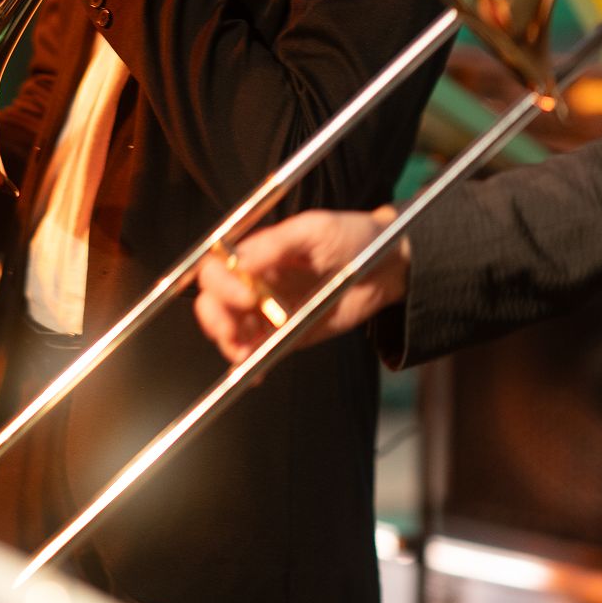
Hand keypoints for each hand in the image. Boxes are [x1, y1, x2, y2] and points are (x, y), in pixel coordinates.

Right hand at [193, 208, 407, 364]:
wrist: (388, 266)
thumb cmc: (352, 236)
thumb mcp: (315, 230)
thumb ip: (276, 244)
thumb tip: (238, 261)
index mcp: (256, 254)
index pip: (216, 268)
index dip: (221, 284)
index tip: (248, 296)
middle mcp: (254, 282)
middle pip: (213, 302)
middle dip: (216, 317)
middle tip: (236, 329)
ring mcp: (268, 311)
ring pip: (229, 331)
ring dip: (228, 343)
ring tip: (243, 353)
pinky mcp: (286, 336)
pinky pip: (258, 352)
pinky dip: (250, 365)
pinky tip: (254, 372)